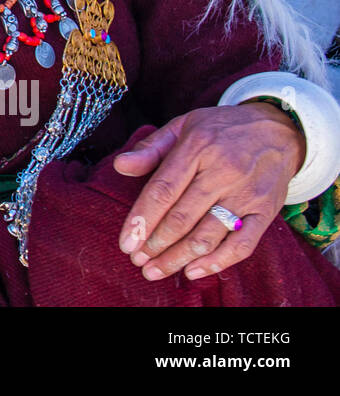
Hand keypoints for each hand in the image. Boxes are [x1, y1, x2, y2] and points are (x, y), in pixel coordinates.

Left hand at [113, 101, 304, 281]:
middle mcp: (222, 172)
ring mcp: (246, 194)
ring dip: (178, 258)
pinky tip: (193, 272)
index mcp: (197, 148)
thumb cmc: (221, 130)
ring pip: (208, 235)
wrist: (278, 130)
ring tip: (156, 270)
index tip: (126, 243)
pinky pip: (242, 244)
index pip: (163, 189)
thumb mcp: (183, 126)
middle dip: (155, 244)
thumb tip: (120, 165)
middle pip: (182, 217)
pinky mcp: (267, 211)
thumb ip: (150, 148)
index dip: (142, 219)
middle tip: (137, 260)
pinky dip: (217, 262)